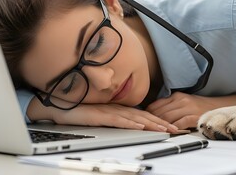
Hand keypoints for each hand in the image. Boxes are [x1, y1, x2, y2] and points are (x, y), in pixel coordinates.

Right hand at [28, 99, 178, 132]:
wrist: (59, 106)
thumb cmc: (80, 111)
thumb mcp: (102, 117)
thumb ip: (116, 119)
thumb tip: (130, 126)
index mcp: (120, 109)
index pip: (144, 116)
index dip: (159, 121)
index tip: (172, 127)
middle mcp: (118, 108)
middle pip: (145, 116)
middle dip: (162, 123)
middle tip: (177, 129)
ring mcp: (110, 111)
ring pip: (136, 118)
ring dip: (152, 123)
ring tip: (166, 129)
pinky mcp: (101, 114)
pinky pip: (119, 119)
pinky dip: (132, 122)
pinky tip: (141, 125)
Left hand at [146, 92, 235, 128]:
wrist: (219, 107)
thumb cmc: (200, 107)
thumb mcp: (184, 102)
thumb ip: (171, 106)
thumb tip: (154, 114)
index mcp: (177, 96)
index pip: (156, 105)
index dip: (147, 114)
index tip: (142, 120)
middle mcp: (181, 100)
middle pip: (159, 112)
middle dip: (151, 121)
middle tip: (144, 129)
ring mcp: (187, 108)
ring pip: (167, 118)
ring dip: (160, 126)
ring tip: (153, 132)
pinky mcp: (193, 116)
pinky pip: (178, 124)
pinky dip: (172, 129)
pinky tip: (168, 133)